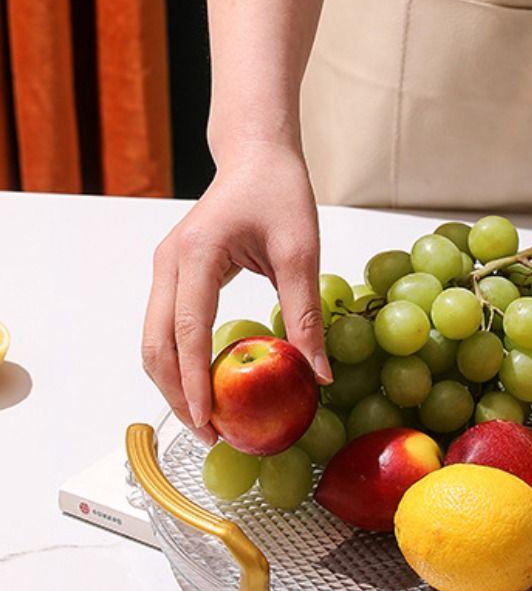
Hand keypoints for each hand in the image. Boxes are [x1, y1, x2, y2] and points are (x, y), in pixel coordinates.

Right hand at [141, 140, 330, 443]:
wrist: (256, 156)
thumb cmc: (279, 193)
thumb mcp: (301, 252)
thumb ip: (305, 313)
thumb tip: (318, 374)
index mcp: (196, 254)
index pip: (188, 330)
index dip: (194, 381)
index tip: (207, 421)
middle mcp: (169, 263)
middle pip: (155, 343)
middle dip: (177, 393)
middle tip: (209, 435)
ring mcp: (165, 268)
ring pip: (153, 339)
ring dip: (173, 381)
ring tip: (206, 419)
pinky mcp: (173, 273)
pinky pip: (165, 326)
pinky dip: (178, 360)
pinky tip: (205, 384)